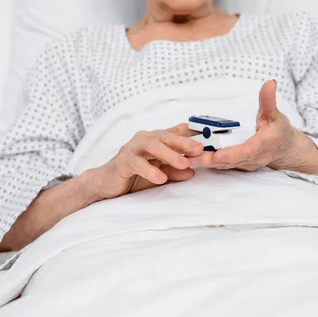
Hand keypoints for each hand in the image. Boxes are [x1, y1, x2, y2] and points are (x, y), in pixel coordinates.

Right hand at [87, 124, 202, 199]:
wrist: (107, 184)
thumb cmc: (135, 176)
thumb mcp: (161, 174)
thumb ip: (175, 171)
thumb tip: (192, 171)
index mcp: (156, 140)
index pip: (176, 132)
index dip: (192, 133)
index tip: (210, 136)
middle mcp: (144, 139)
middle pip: (166, 136)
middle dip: (184, 142)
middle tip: (199, 149)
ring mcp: (132, 148)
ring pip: (152, 146)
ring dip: (170, 154)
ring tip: (184, 163)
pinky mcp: (122, 161)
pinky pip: (137, 163)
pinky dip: (150, 170)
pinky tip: (161, 178)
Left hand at [188, 80, 299, 170]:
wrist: (284, 149)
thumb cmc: (278, 130)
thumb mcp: (275, 113)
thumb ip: (268, 100)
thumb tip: (269, 83)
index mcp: (265, 144)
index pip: (248, 151)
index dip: (232, 154)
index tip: (218, 155)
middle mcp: (254, 158)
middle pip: (230, 161)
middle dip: (209, 160)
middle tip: (190, 157)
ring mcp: (245, 164)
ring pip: (223, 165)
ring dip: (204, 162)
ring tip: (184, 158)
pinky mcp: (237, 166)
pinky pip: (221, 165)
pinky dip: (206, 162)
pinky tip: (189, 158)